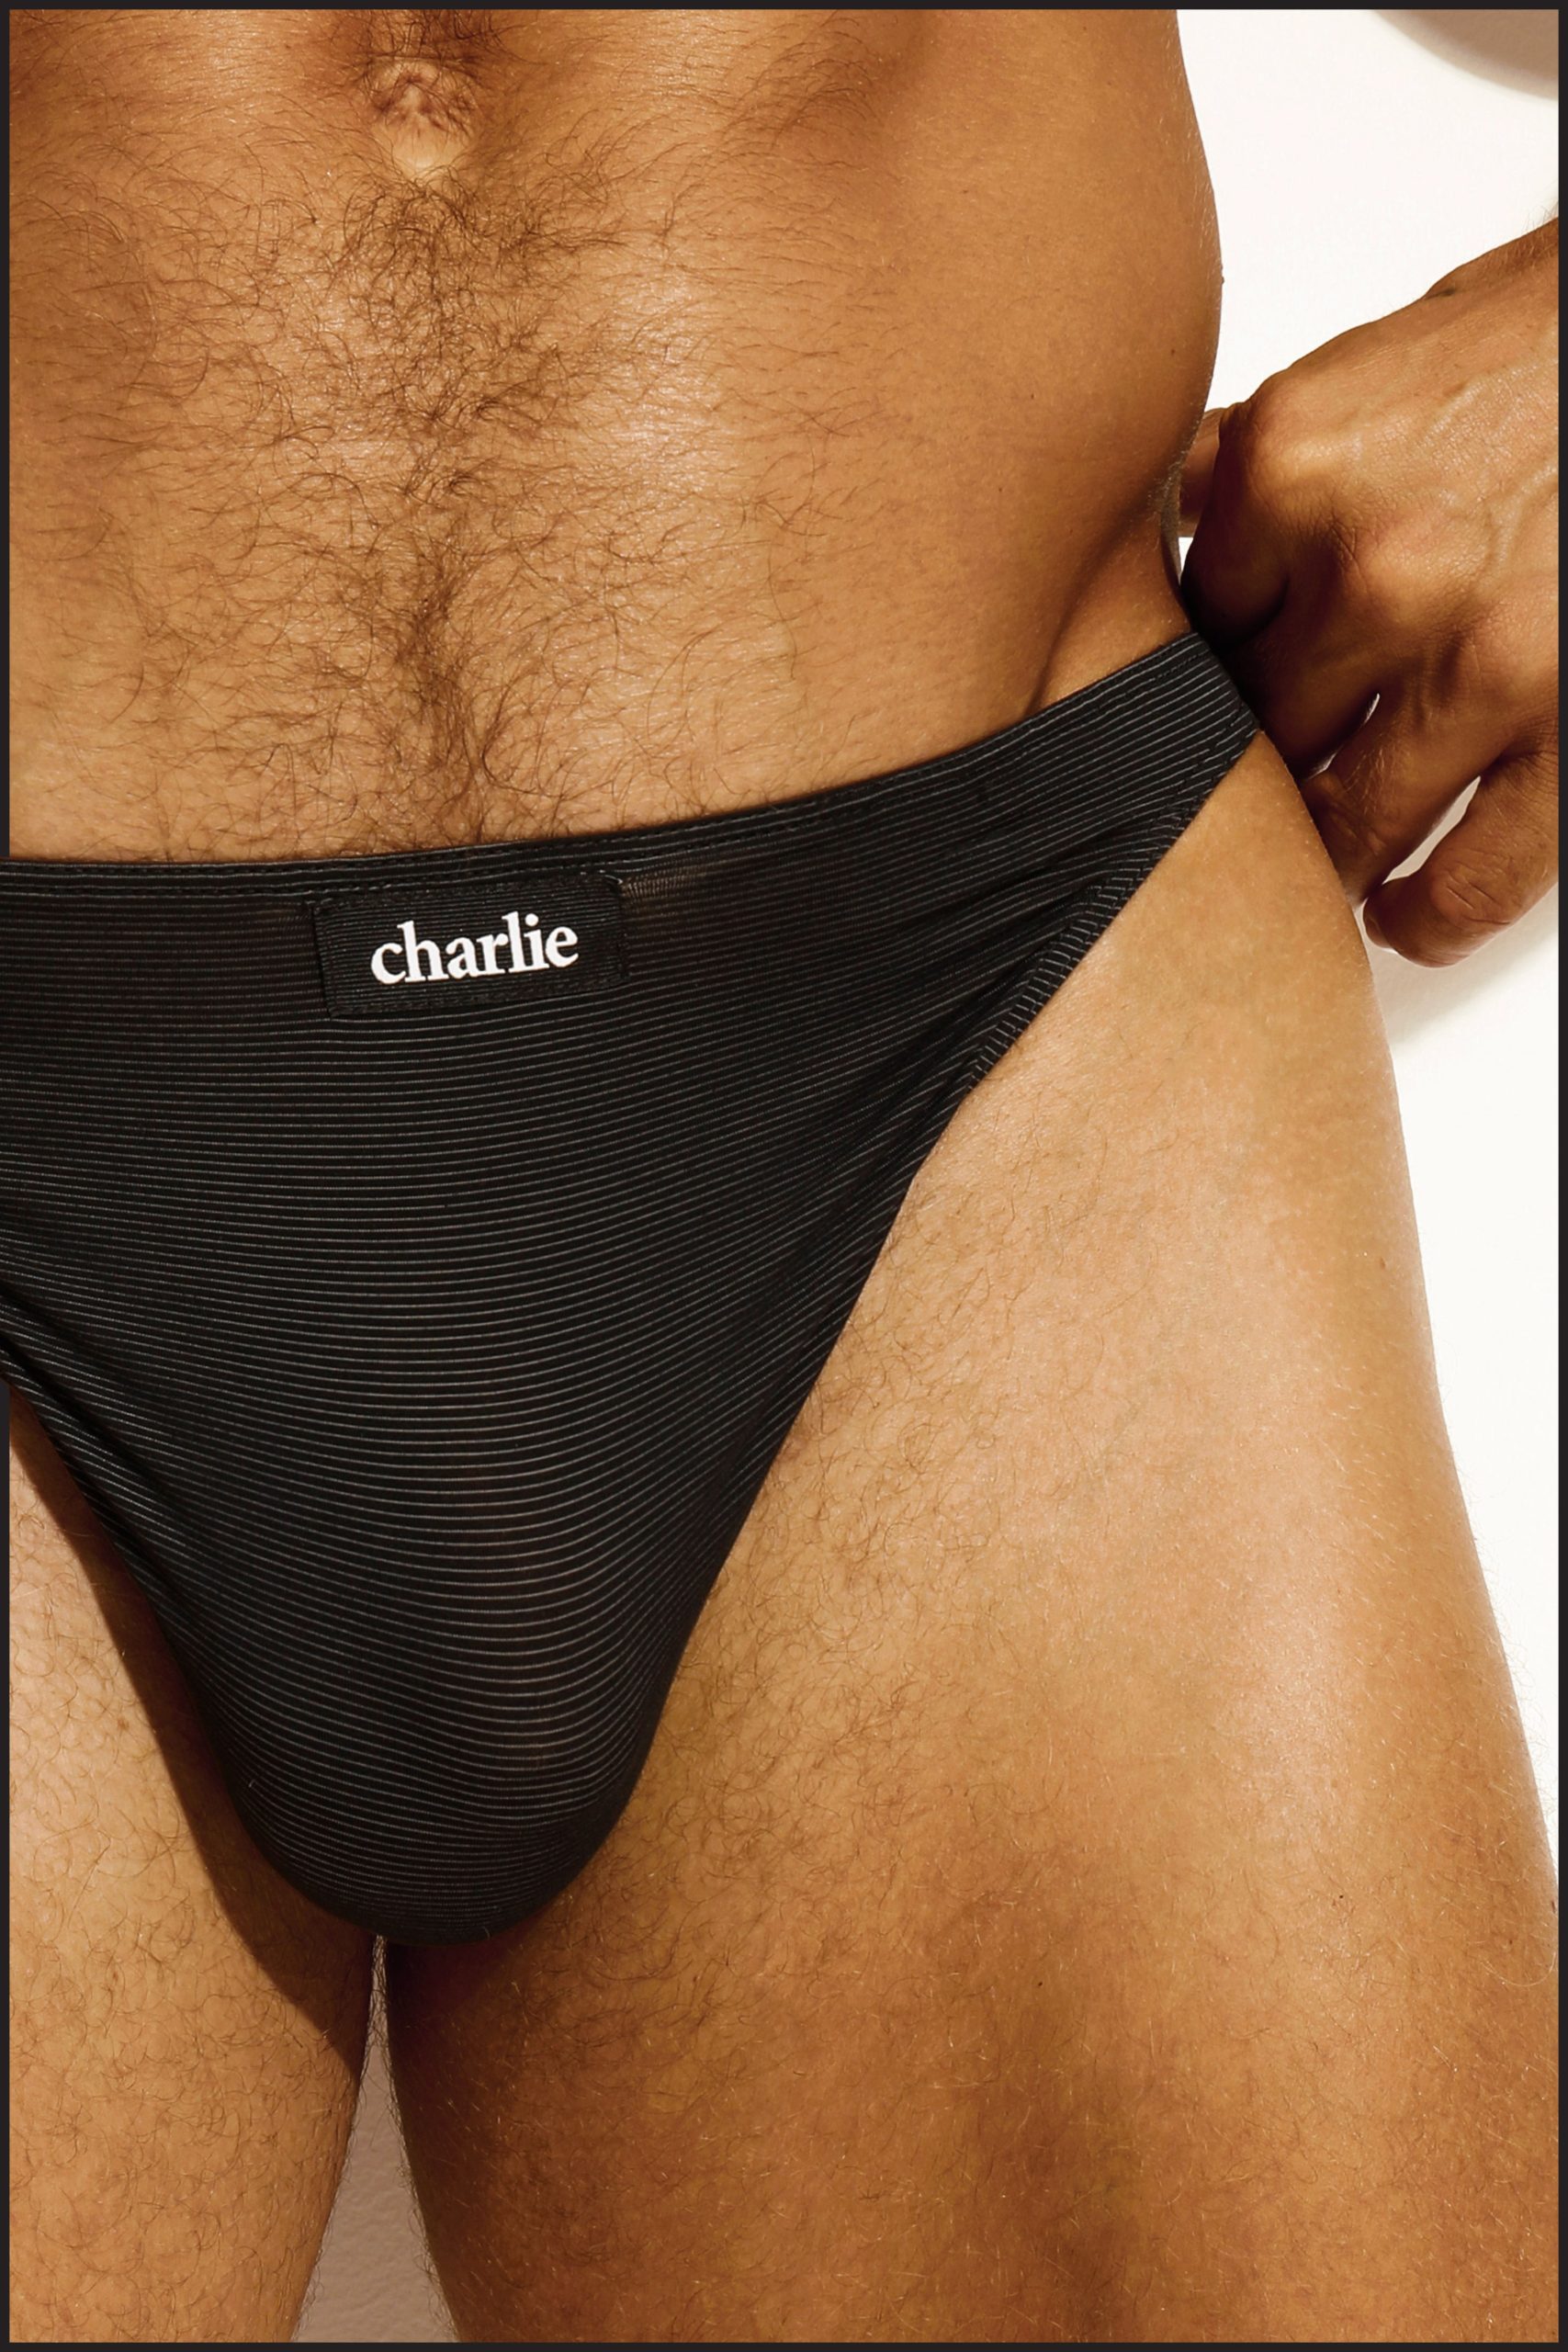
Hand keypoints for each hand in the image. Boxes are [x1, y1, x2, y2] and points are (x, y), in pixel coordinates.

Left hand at [1181, 223, 1557, 964]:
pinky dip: (1429, 918)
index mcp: (1294, 468)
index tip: (1195, 722)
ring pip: (1341, 821)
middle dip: (1244, 780)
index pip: (1186, 630)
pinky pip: (1476, 872)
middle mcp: (1370, 568)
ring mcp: (1471, 660)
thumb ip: (1255, 460)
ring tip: (1320, 877)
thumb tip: (1165, 522)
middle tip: (1243, 809)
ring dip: (1323, 864)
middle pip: (1250, 734)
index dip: (1189, 687)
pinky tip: (1403, 921)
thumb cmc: (1536, 346)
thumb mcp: (1366, 369)